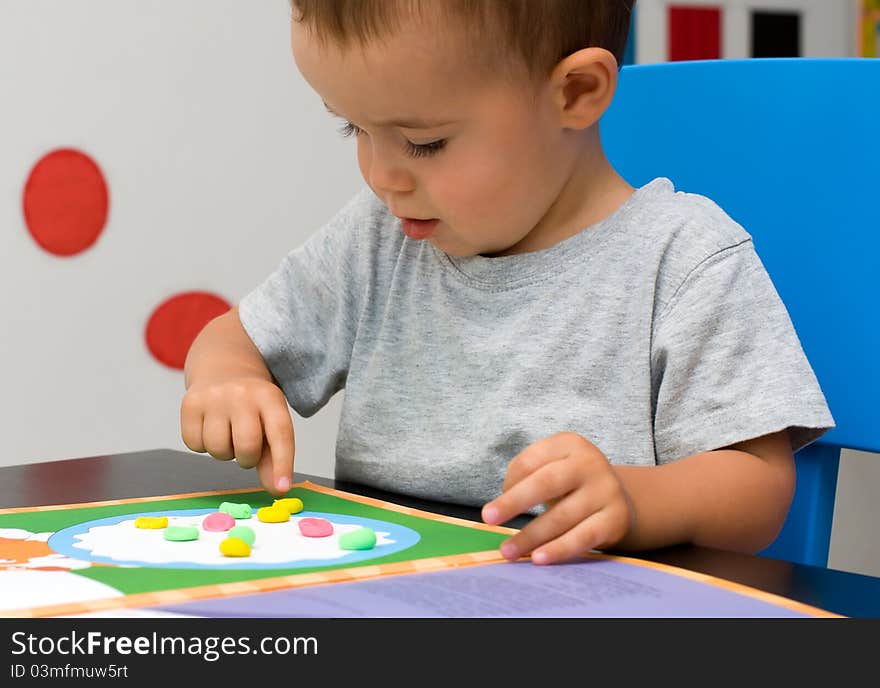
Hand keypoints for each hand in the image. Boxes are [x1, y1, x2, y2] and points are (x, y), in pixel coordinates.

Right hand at [180, 377, 294, 495]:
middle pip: (246, 447)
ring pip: (218, 450)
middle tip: (246, 447)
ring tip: (228, 432)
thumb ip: (274, 457)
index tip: (282, 488)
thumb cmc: (252, 406)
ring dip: (224, 452)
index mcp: (270, 397)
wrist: (224, 368)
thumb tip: (277, 490)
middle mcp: (243, 393)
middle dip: (247, 458)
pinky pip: (194, 445)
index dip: (283, 463)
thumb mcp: (270, 422)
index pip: (280, 433)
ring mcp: (214, 396)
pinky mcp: (190, 402)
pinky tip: (209, 427)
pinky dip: (202, 445)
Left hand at [481, 432, 633, 564]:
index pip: (531, 460)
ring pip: (561, 516)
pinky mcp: (614, 519)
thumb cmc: (572, 483)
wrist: (618, 499)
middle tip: (488, 518)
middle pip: (546, 483)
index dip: (510, 482)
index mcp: (569, 444)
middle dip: (513, 502)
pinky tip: (538, 558)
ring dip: (530, 536)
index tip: (496, 503)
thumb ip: (528, 477)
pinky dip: (558, 550)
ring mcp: (605, 491)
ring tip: (508, 551)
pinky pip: (582, 538)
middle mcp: (590, 463)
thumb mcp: (554, 467)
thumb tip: (501, 507)